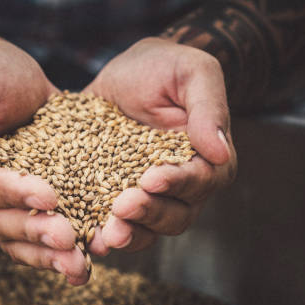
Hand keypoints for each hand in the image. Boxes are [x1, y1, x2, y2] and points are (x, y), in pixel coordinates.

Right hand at [0, 37, 88, 284]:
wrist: (8, 78)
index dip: (7, 192)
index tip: (47, 193)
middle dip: (32, 229)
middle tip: (68, 237)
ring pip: (12, 239)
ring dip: (45, 254)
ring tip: (79, 263)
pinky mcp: (16, 211)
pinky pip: (31, 239)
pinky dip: (55, 251)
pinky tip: (84, 259)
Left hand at [83, 37, 236, 253]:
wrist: (129, 72)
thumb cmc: (166, 67)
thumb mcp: (192, 71)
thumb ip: (209, 107)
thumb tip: (220, 151)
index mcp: (207, 160)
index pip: (199, 180)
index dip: (176, 183)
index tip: (150, 179)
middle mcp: (181, 187)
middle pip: (175, 215)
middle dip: (148, 214)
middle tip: (121, 208)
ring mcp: (148, 197)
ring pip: (147, 229)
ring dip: (127, 233)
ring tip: (105, 234)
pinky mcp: (114, 197)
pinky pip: (112, 224)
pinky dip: (99, 234)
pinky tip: (84, 237)